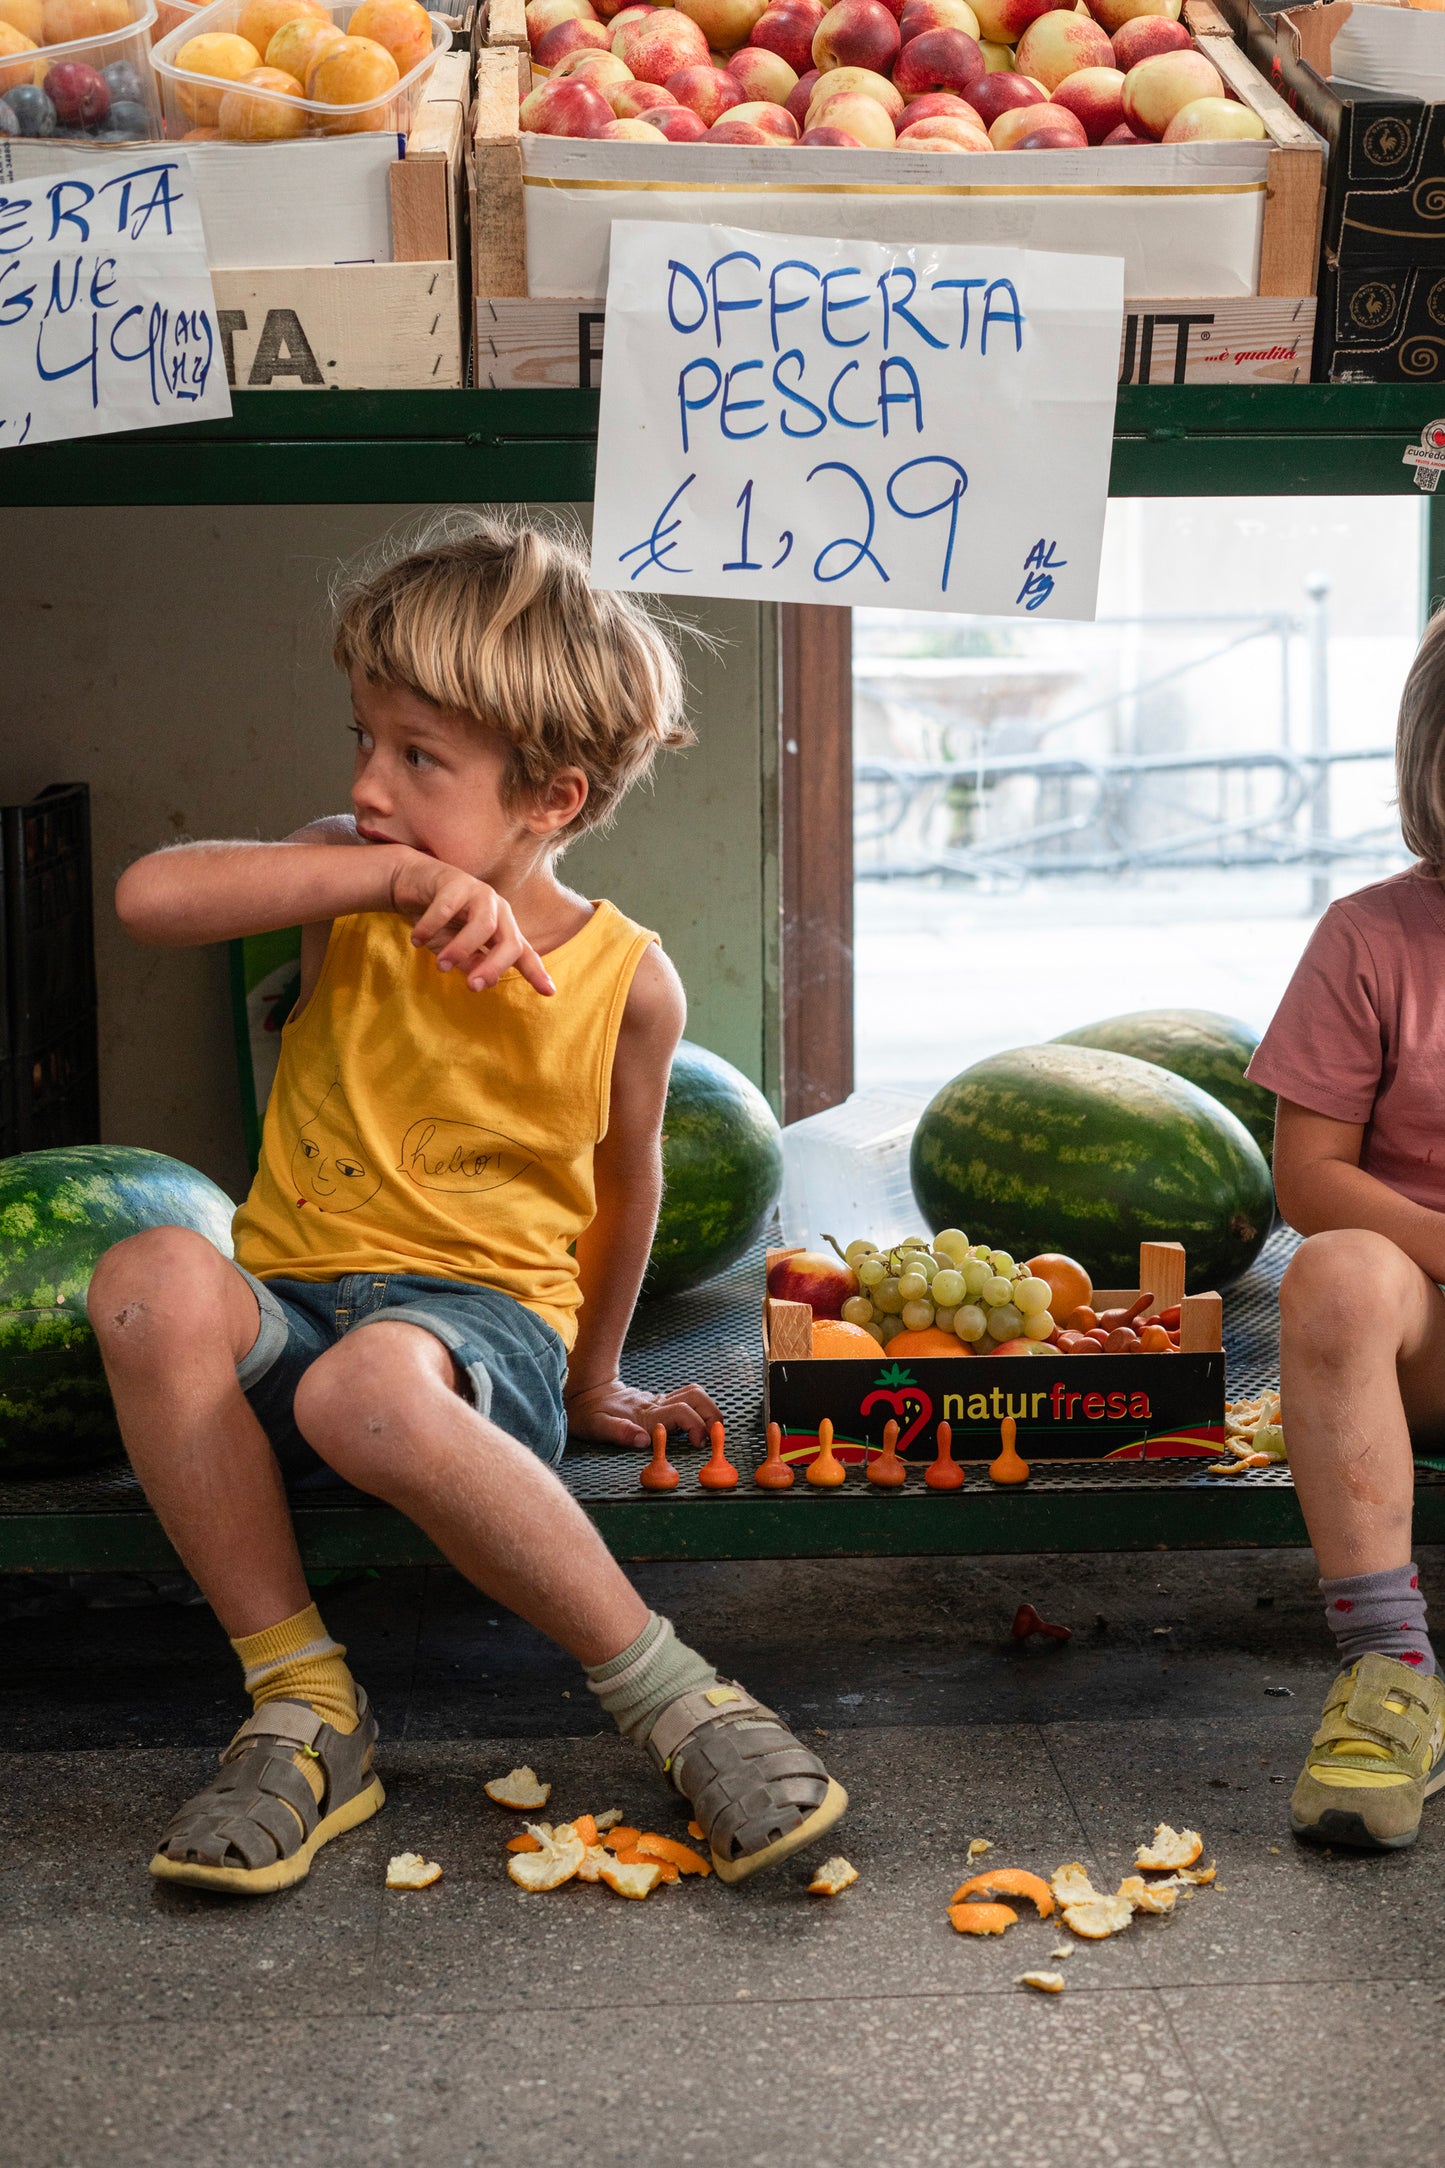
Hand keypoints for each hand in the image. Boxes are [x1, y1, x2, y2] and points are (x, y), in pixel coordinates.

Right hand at [389, 853, 554, 995]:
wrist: (414, 882)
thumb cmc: (441, 920)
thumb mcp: (456, 948)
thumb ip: (472, 963)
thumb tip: (484, 981)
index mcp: (502, 928)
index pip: (523, 953)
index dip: (536, 973)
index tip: (550, 992)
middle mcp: (498, 909)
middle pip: (510, 941)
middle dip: (494, 967)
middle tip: (472, 986)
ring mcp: (479, 892)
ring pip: (484, 925)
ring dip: (461, 949)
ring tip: (441, 965)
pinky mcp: (456, 880)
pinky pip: (447, 908)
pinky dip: (432, 926)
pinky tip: (417, 940)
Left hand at [564, 1374, 722, 1448]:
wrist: (585, 1392)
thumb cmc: (588, 1413)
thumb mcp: (595, 1426)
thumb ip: (618, 1432)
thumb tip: (643, 1440)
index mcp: (646, 1415)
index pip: (682, 1412)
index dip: (696, 1425)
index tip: (697, 1443)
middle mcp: (656, 1405)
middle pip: (696, 1397)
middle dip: (712, 1414)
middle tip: (715, 1436)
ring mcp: (659, 1402)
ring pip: (694, 1395)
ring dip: (709, 1410)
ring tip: (712, 1431)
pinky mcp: (659, 1403)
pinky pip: (686, 1399)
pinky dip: (699, 1409)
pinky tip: (698, 1425)